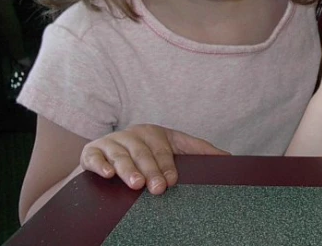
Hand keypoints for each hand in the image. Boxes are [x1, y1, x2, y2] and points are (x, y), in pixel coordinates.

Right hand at [80, 124, 228, 193]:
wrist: (110, 150)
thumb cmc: (148, 151)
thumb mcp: (174, 146)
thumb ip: (199, 151)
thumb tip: (229, 158)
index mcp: (154, 133)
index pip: (162, 150)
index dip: (167, 166)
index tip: (172, 181)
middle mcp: (132, 135)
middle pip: (142, 154)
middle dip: (150, 171)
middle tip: (157, 188)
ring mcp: (111, 143)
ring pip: (120, 156)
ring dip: (127, 170)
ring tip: (135, 184)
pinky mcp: (92, 152)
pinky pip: (93, 157)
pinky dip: (99, 164)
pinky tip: (106, 174)